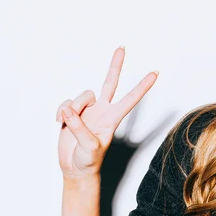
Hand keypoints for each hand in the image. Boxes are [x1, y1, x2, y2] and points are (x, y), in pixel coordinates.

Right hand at [56, 47, 157, 179]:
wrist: (74, 168)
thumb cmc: (88, 161)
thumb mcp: (88, 147)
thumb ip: (79, 127)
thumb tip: (69, 110)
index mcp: (112, 118)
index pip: (130, 98)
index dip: (142, 86)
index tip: (155, 73)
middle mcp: (103, 111)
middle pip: (110, 82)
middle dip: (115, 65)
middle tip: (122, 47)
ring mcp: (88, 111)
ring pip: (82, 95)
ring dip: (73, 107)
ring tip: (68, 123)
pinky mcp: (73, 113)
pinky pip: (66, 103)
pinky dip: (61, 111)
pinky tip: (60, 122)